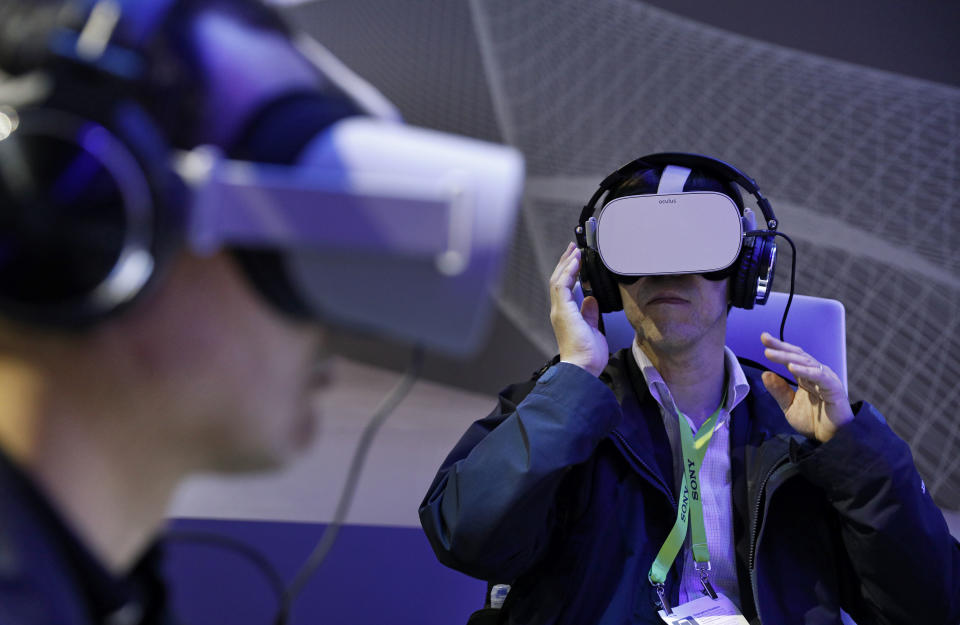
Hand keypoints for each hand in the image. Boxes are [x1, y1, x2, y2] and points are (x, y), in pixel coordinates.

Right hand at [549, 243, 608, 376]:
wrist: (582, 368)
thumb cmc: (587, 356)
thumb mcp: (593, 329)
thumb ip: (590, 313)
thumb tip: (591, 299)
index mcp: (565, 315)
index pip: (565, 288)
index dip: (570, 272)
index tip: (577, 260)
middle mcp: (559, 311)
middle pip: (558, 280)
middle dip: (566, 262)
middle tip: (573, 248)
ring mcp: (559, 310)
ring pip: (558, 279)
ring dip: (567, 264)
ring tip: (574, 251)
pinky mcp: (563, 310)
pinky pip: (562, 286)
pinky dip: (569, 272)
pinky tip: (575, 263)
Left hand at [760, 332, 852, 442]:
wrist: (832, 439)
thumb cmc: (814, 422)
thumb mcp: (789, 406)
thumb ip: (779, 391)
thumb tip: (765, 374)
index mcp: (806, 376)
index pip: (791, 358)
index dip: (779, 347)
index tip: (764, 338)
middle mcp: (816, 374)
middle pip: (797, 356)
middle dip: (780, 347)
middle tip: (765, 340)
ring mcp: (826, 380)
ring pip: (806, 363)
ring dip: (787, 357)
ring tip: (770, 353)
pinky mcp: (834, 388)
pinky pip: (819, 376)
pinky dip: (805, 370)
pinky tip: (791, 367)